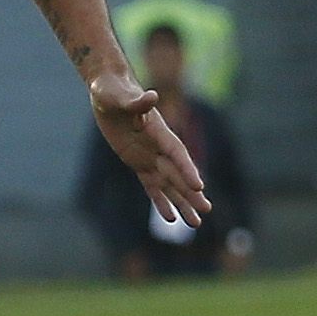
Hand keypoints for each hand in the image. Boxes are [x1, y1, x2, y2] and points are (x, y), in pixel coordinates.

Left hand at [89, 70, 210, 225]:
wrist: (109, 91)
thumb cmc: (115, 91)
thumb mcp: (122, 96)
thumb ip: (137, 102)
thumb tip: (151, 96)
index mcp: (159, 132)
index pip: (177, 154)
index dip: (187, 169)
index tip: (199, 186)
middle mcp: (158, 147)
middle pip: (178, 174)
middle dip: (191, 194)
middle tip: (207, 211)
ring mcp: (149, 156)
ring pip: (168, 184)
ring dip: (181, 203)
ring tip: (196, 224)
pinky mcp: (137, 162)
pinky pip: (151, 185)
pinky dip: (160, 200)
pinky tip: (170, 218)